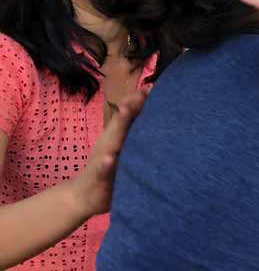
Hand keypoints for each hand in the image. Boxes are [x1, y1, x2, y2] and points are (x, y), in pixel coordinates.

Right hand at [70, 88, 146, 216]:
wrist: (82, 197)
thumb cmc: (107, 169)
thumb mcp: (120, 148)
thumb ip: (131, 131)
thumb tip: (147, 110)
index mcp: (115, 138)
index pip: (128, 116)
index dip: (138, 101)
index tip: (150, 87)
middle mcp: (108, 144)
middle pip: (120, 122)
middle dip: (130, 107)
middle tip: (141, 92)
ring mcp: (102, 159)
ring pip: (111, 141)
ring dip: (118, 126)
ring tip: (126, 111)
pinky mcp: (97, 177)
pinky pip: (101, 170)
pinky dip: (105, 164)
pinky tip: (109, 159)